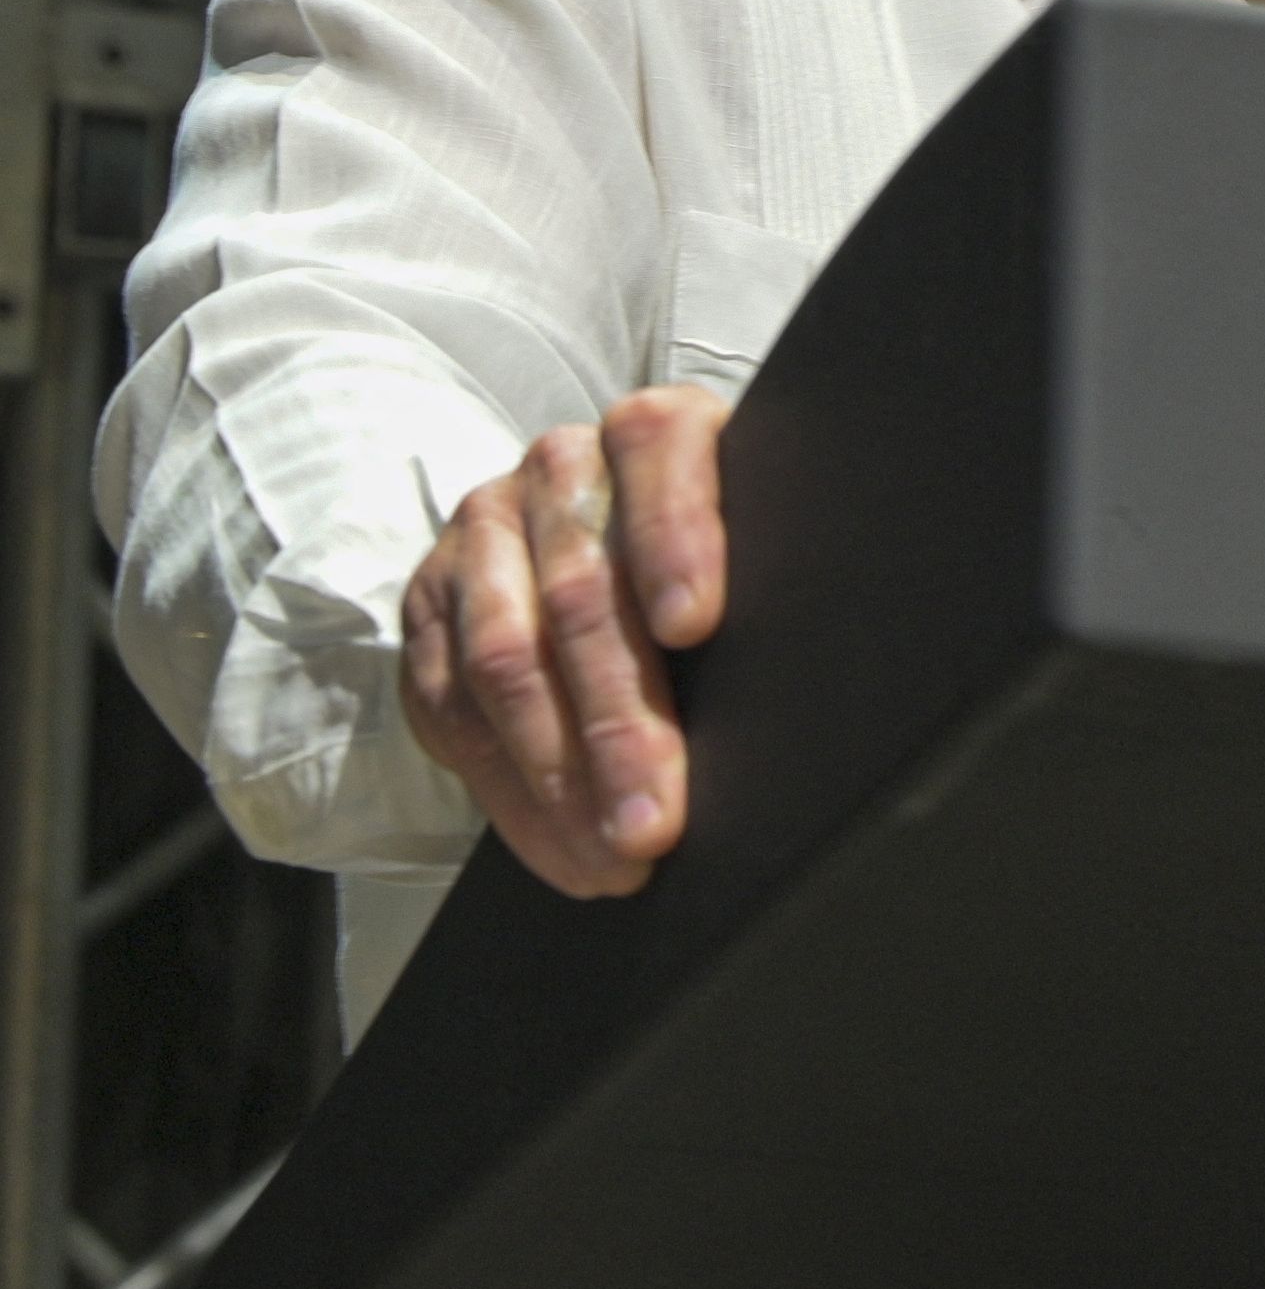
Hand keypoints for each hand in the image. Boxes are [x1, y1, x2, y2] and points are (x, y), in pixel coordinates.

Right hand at [399, 388, 731, 896]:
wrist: (616, 532)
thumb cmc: (726, 555)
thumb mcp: (758, 538)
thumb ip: (772, 577)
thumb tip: (807, 694)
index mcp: (659, 430)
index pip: (661, 453)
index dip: (676, 537)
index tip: (696, 625)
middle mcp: (562, 467)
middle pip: (582, 591)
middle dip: (621, 723)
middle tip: (657, 822)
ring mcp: (487, 531)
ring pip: (507, 658)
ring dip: (561, 777)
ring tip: (614, 859)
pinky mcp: (433, 600)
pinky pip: (453, 704)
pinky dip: (512, 790)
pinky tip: (560, 844)